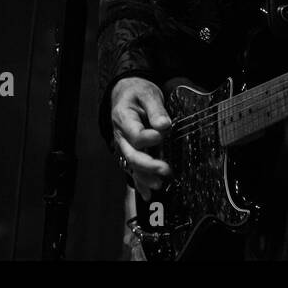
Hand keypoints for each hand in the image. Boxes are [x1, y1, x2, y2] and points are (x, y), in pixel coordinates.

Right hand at [110, 77, 172, 199]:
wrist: (126, 94)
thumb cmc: (138, 93)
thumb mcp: (148, 93)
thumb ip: (156, 109)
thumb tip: (164, 125)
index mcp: (123, 118)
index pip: (134, 134)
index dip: (148, 137)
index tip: (162, 135)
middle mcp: (121, 136)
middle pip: (132, 154)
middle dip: (148, 165)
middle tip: (166, 169)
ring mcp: (124, 146)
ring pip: (132, 165)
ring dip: (145, 177)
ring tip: (159, 185)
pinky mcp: (130, 152)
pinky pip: (133, 170)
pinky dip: (140, 183)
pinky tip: (148, 194)